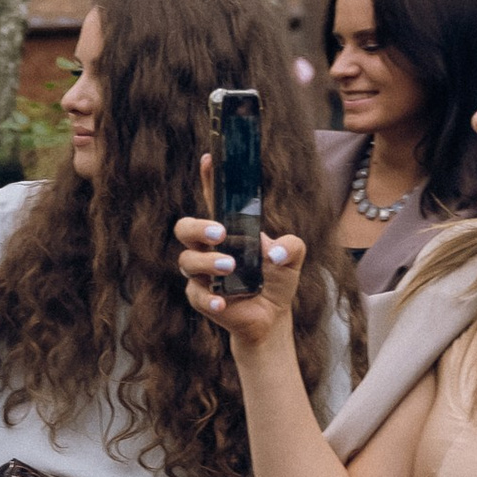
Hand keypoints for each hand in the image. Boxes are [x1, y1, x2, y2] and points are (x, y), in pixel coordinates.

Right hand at [176, 187, 304, 352]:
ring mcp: (201, 273)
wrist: (271, 317)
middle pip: (185, 228)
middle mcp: (208, 247)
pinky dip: (209, 297)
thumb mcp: (292, 258)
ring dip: (207, 262)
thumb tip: (276, 253)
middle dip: (198, 227)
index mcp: (228, 230)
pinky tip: (223, 301)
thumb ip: (292, 246)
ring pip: (187, 260)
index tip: (210, 159)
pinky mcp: (200, 297)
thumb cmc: (276, 280)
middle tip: (220, 234)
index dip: (209, 178)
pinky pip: (196, 294)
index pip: (213, 200)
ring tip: (229, 267)